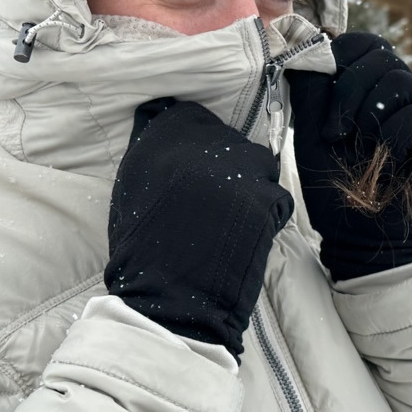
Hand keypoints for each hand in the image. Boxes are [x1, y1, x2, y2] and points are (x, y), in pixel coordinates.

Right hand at [104, 98, 292, 360]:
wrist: (168, 293)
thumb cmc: (140, 249)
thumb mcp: (132, 187)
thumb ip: (150, 150)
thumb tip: (159, 118)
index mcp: (165, 137)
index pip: (194, 118)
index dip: (202, 145)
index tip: (199, 168)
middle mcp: (203, 143)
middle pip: (230, 141)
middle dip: (228, 168)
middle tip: (218, 203)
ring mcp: (238, 168)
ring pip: (260, 164)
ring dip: (253, 186)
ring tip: (237, 218)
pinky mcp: (264, 196)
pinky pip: (278, 197)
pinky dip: (269, 215)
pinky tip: (250, 235)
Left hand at [286, 33, 411, 280]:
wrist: (364, 241)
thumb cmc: (336, 189)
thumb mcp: (310, 135)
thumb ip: (309, 91)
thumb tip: (305, 45)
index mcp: (370, 89)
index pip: (364, 44)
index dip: (340, 57)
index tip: (320, 93)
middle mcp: (403, 95)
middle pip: (383, 55)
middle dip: (349, 91)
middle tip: (334, 134)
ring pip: (403, 81)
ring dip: (370, 116)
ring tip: (358, 151)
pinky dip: (396, 138)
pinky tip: (387, 164)